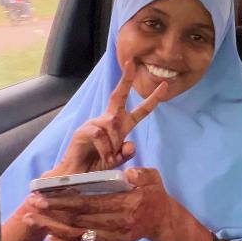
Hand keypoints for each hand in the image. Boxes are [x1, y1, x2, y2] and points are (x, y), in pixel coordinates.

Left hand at [25, 167, 178, 240]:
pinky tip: (51, 240)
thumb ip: (142, 175)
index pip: (89, 204)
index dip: (64, 201)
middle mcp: (117, 225)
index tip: (44, 196)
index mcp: (127, 206)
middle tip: (31, 205)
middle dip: (51, 213)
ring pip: (76, 237)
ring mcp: (112, 240)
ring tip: (32, 219)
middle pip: (77, 221)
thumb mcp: (153, 178)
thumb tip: (127, 173)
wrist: (161, 221)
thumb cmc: (153, 195)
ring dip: (52, 229)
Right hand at [47, 62, 166, 175]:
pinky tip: (103, 158)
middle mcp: (108, 120)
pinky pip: (101, 135)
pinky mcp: (84, 130)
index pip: (140, 110)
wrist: (77, 176)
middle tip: (131, 64)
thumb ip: (126, 154)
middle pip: (119, 96)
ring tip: (109, 159)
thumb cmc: (97, 165)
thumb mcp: (118, 161)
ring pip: (114, 125)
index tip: (164, 85)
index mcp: (121, 125)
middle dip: (126, 79)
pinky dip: (106, 149)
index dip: (153, 99)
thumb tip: (131, 144)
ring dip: (115, 145)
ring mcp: (95, 123)